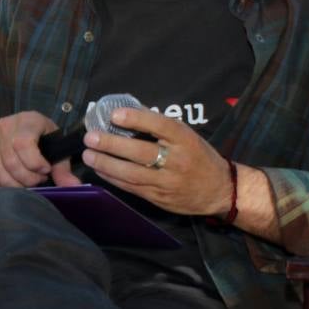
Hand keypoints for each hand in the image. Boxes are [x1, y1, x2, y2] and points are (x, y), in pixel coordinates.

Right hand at [0, 111, 77, 188]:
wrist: (29, 130)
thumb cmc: (44, 140)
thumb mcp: (57, 151)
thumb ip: (63, 169)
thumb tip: (72, 186)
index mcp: (28, 120)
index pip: (23, 144)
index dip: (34, 163)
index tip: (45, 170)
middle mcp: (5, 124)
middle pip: (9, 159)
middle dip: (24, 178)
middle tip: (36, 182)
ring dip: (10, 183)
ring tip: (23, 184)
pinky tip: (4, 187)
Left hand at [82, 107, 231, 215]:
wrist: (220, 190)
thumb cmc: (199, 157)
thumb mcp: (187, 136)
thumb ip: (161, 126)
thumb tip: (127, 111)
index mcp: (186, 140)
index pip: (161, 126)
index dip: (137, 119)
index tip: (114, 115)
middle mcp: (178, 161)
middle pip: (142, 152)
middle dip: (112, 145)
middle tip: (91, 137)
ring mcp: (168, 182)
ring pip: (132, 174)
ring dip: (106, 164)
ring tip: (88, 155)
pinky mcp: (159, 197)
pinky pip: (131, 187)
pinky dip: (112, 178)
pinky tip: (99, 170)